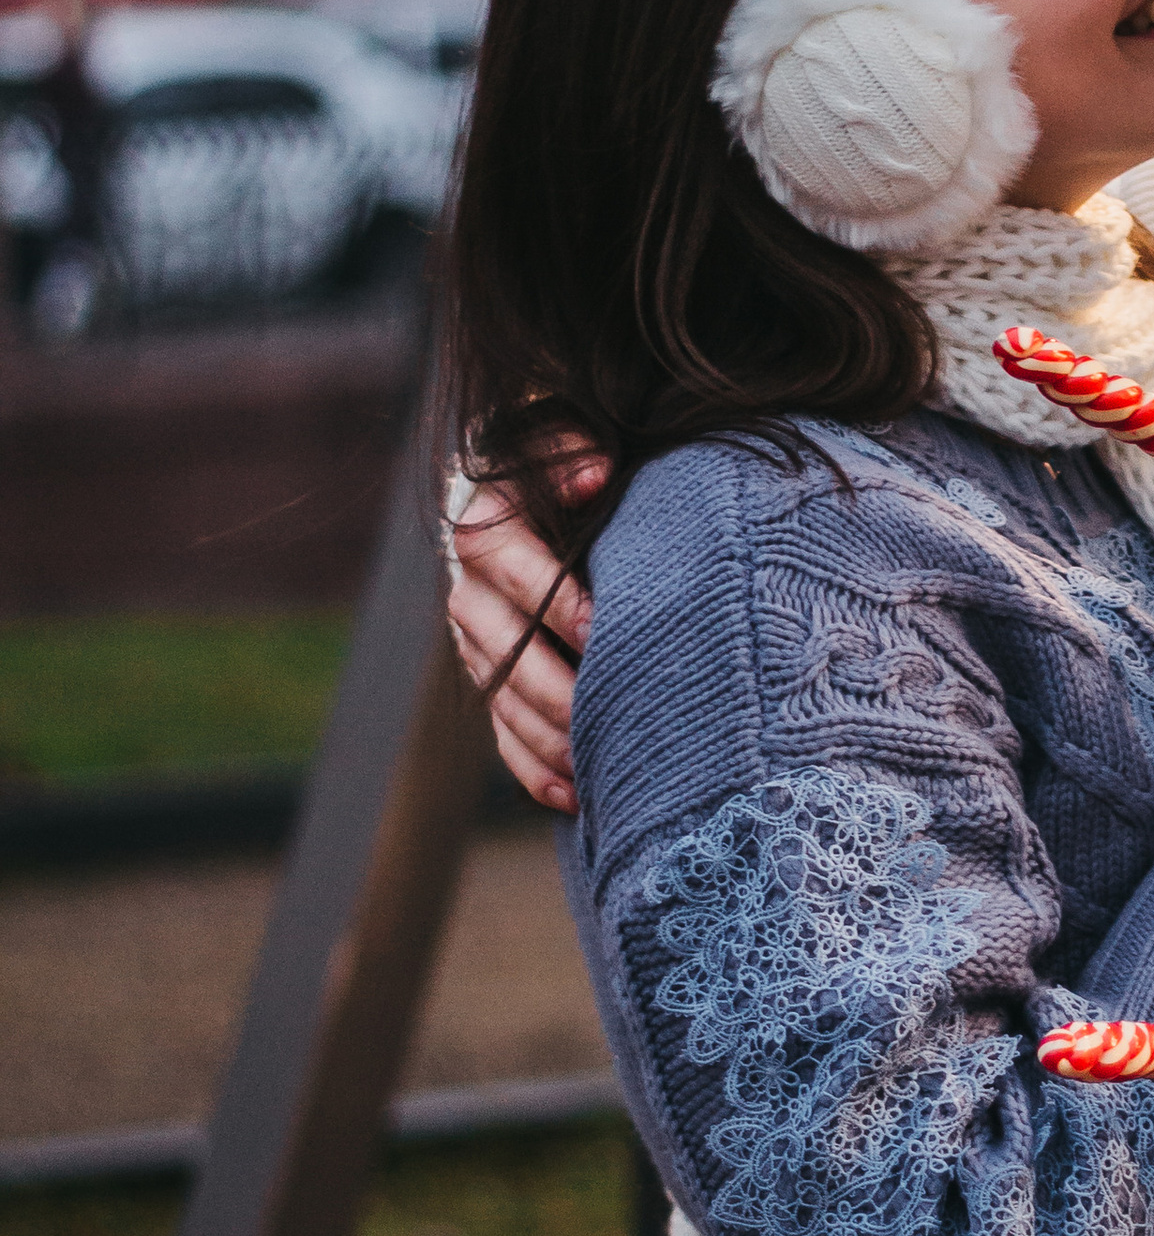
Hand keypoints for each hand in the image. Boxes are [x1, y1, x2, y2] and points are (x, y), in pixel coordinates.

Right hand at [446, 450, 605, 813]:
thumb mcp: (565, 441)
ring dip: (544, 736)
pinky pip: (500, 732)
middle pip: (496, 644)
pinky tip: (572, 795)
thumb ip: (573, 448)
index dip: (549, 596)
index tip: (598, 627)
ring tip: (594, 766)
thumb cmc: (573, 462)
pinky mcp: (490, 677)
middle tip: (601, 712)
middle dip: (549, 683)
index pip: (504, 560)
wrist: (540, 490)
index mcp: (485, 524)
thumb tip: (595, 474)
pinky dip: (533, 767)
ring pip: (498, 696)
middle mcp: (469, 586)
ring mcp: (475, 639)